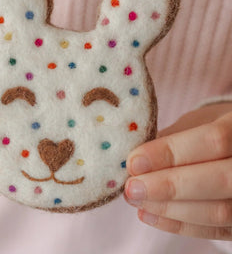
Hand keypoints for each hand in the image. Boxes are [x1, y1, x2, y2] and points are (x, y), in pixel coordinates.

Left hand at [124, 101, 231, 239]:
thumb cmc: (210, 128)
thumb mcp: (194, 122)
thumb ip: (171, 138)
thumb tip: (134, 161)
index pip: (213, 141)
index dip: (171, 153)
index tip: (134, 162)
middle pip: (220, 180)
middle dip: (169, 186)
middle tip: (132, 188)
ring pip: (219, 212)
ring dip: (169, 208)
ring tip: (135, 200)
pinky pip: (215, 230)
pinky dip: (178, 224)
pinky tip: (149, 214)